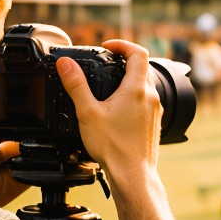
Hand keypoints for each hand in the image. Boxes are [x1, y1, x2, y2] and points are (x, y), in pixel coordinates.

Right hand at [57, 40, 161, 185]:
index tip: (107, 47)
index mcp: (137, 89)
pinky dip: (133, 97)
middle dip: (123, 61)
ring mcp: (155, 111)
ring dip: (129, 80)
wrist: (132, 175)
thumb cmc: (113, 148)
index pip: (138, 52)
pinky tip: (118, 110)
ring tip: (109, 86)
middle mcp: (151, 97)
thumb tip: (65, 63)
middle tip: (106, 63)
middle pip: (142, 67)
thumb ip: (76, 86)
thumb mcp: (87, 113)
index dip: (122, 44)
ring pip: (145, 85)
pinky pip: (146, 101)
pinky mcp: (154, 123)